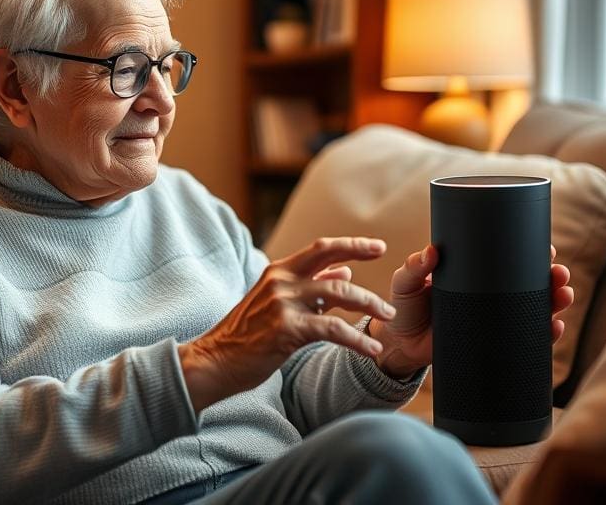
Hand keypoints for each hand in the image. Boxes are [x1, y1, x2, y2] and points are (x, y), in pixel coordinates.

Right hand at [178, 237, 395, 412]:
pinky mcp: (286, 329)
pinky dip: (357, 339)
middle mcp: (280, 280)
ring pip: (338, 295)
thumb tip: (344, 273)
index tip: (377, 247)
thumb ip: (311, 287)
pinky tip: (371, 349)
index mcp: (278, 271)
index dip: (351, 246)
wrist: (215, 360)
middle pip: (331, 261)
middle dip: (365, 266)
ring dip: (368, 304)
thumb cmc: (247, 335)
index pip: (321, 248)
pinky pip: (332, 330)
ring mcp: (282, 303)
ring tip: (387, 316)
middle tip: (389, 280)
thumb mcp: (276, 303)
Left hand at [368, 244, 574, 379]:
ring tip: (563, 296)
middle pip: (529, 283)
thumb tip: (431, 251)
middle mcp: (488, 295)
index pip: (506, 259)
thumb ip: (414, 268)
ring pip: (533, 308)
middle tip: (558, 274)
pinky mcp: (492, 342)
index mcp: (472, 274)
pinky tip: (554, 328)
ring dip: (554, 302)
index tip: (546, 247)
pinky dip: (542, 333)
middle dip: (551, 277)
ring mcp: (493, 319)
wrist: (400, 346)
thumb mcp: (405, 283)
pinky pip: (524, 338)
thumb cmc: (403, 308)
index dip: (529, 252)